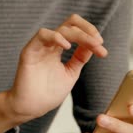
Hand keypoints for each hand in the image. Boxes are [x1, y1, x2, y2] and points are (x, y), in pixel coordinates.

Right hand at [0, 14, 107, 132]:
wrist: (31, 108)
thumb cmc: (47, 94)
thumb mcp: (71, 72)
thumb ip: (80, 57)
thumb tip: (95, 43)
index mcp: (57, 48)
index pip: (75, 30)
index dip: (90, 34)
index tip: (102, 49)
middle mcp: (49, 45)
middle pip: (70, 24)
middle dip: (88, 30)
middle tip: (99, 42)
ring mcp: (39, 47)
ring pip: (60, 29)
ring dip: (79, 34)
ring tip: (92, 44)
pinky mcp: (29, 51)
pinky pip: (42, 35)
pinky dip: (56, 37)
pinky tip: (67, 47)